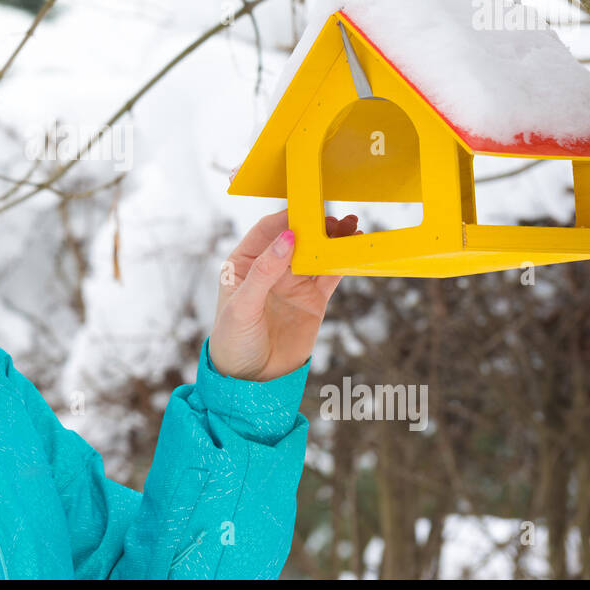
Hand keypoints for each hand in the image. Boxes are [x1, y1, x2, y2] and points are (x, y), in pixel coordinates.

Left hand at [209, 208, 360, 381]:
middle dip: (317, 225)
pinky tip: (357, 251)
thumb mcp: (243, 305)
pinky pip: (331, 275)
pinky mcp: (313, 300)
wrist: (250, 381)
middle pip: (297, 237)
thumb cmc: (233, 340)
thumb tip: (288, 238)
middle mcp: (271, 267)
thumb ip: (264, 272)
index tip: (308, 209)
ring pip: (317, 253)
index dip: (288, 218)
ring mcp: (293, 282)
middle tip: (337, 219)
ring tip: (353, 228)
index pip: (268, 230)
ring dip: (335, 240)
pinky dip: (345, 262)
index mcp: (245, 261)